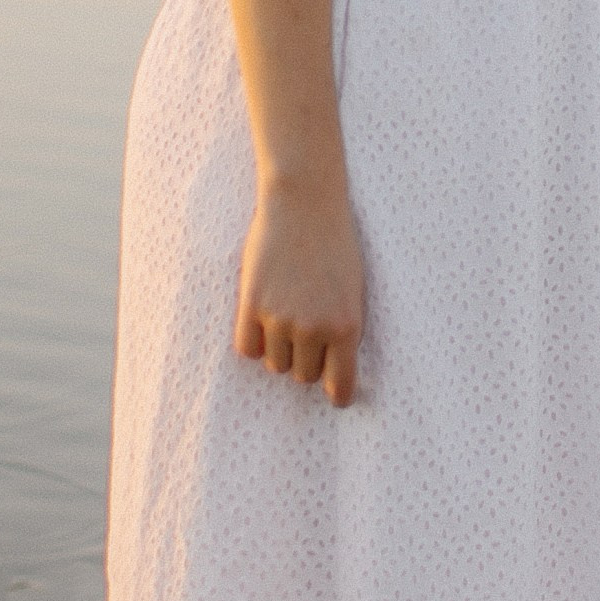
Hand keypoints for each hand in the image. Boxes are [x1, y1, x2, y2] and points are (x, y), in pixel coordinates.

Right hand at [234, 173, 365, 405]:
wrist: (305, 204)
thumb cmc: (336, 244)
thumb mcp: (353, 290)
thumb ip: (343, 328)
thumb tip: (333, 368)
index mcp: (347, 326)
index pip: (341, 385)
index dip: (338, 394)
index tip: (335, 396)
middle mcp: (314, 329)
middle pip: (303, 375)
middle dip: (306, 360)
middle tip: (306, 330)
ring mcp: (280, 319)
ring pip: (275, 363)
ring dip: (279, 349)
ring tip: (286, 315)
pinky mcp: (251, 304)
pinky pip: (246, 348)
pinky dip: (252, 339)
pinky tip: (261, 316)